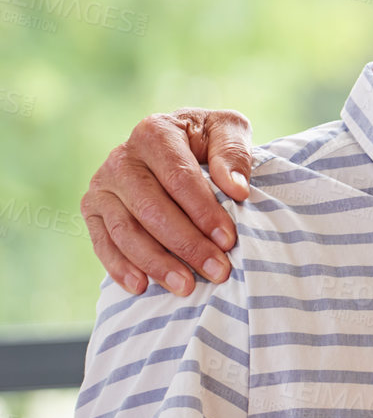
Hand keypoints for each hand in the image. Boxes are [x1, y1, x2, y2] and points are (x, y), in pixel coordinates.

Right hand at [80, 109, 255, 296]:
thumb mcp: (229, 131)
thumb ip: (234, 154)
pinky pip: (102, 243)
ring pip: (125, 231)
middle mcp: (121, 158)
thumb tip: (236, 189)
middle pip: (151, 209)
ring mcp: (102, 185)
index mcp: (154, 133)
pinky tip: (142, 286)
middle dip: (187, 244)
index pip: (178, 178)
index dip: (204, 212)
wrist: (179, 146)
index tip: (229, 240)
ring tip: (187, 286)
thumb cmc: (209, 141)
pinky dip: (120, 267)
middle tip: (217, 271)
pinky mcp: (92, 209)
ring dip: (157, 263)